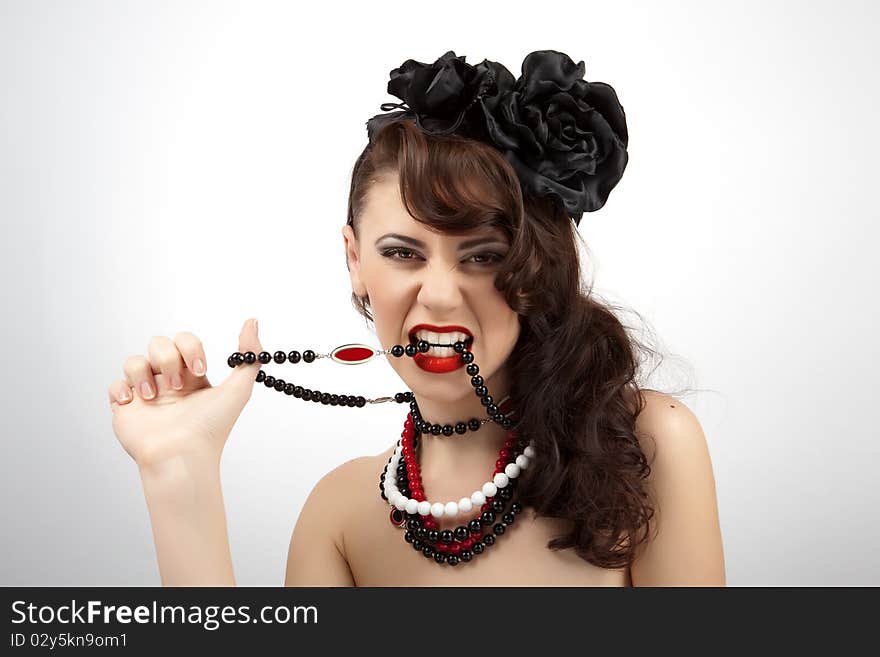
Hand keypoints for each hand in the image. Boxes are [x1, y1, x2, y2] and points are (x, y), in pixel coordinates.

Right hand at [108, 318, 262, 469]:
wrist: (182, 456)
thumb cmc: (211, 428)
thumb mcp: (239, 389)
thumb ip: (250, 356)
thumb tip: (252, 321)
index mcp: (192, 376)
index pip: (185, 341)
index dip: (190, 348)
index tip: (199, 370)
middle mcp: (168, 381)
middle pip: (158, 343)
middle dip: (167, 359)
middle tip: (177, 386)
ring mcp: (146, 393)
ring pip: (134, 361)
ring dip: (143, 373)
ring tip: (153, 397)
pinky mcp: (125, 407)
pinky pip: (115, 384)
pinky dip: (122, 389)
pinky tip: (135, 403)